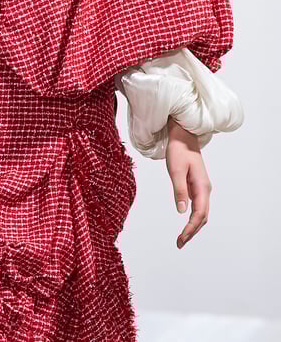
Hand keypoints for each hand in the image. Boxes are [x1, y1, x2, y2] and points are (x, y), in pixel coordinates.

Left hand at [165, 116, 210, 248]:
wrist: (184, 136)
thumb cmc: (179, 151)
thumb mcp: (176, 170)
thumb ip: (179, 190)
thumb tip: (181, 210)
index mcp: (202, 187)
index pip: (199, 214)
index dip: (190, 228)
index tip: (181, 238)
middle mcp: (205, 189)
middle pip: (202, 217)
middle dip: (192, 232)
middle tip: (179, 244)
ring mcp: (202, 188)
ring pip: (201, 213)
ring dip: (193, 227)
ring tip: (181, 238)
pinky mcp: (197, 186)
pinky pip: (198, 206)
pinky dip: (192, 218)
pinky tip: (185, 224)